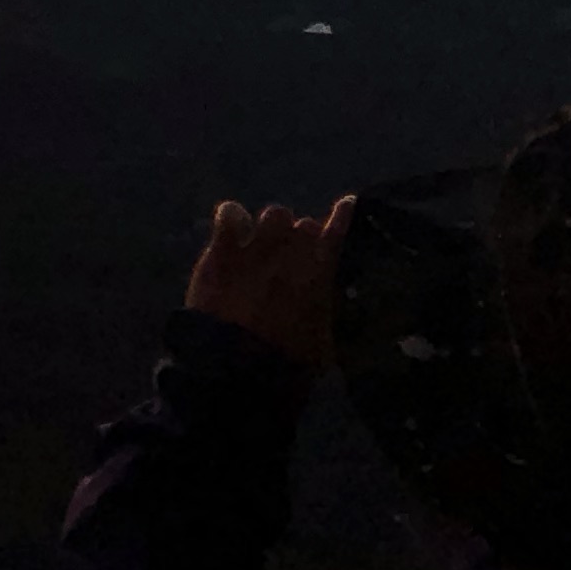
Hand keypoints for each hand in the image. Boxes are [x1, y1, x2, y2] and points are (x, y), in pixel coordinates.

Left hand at [184, 195, 352, 369]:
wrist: (235, 365)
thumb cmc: (287, 363)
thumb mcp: (324, 343)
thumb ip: (328, 311)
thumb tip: (330, 299)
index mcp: (320, 276)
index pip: (337, 233)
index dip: (342, 216)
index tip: (347, 204)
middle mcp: (292, 253)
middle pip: (303, 225)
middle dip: (301, 238)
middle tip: (293, 255)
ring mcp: (257, 247)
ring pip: (273, 215)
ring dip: (273, 228)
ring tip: (265, 243)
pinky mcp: (223, 249)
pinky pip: (230, 212)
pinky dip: (233, 218)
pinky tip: (232, 228)